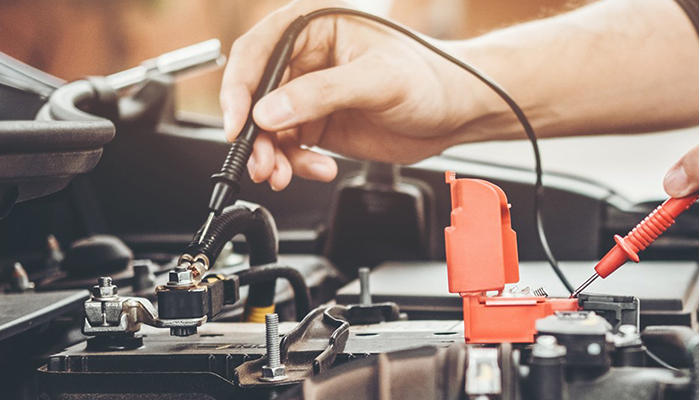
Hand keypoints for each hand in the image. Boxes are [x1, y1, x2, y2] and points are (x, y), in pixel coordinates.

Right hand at [221, 0, 495, 189]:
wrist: (459, 111)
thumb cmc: (432, 77)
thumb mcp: (378, 80)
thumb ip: (322, 93)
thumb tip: (270, 110)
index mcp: (315, 25)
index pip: (258, 51)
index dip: (239, 87)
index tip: (238, 123)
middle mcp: (307, 56)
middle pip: (255, 94)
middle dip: (255, 133)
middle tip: (262, 162)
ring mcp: (310, 92)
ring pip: (267, 125)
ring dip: (271, 155)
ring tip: (283, 175)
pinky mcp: (319, 122)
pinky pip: (289, 145)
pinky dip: (294, 163)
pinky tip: (318, 169)